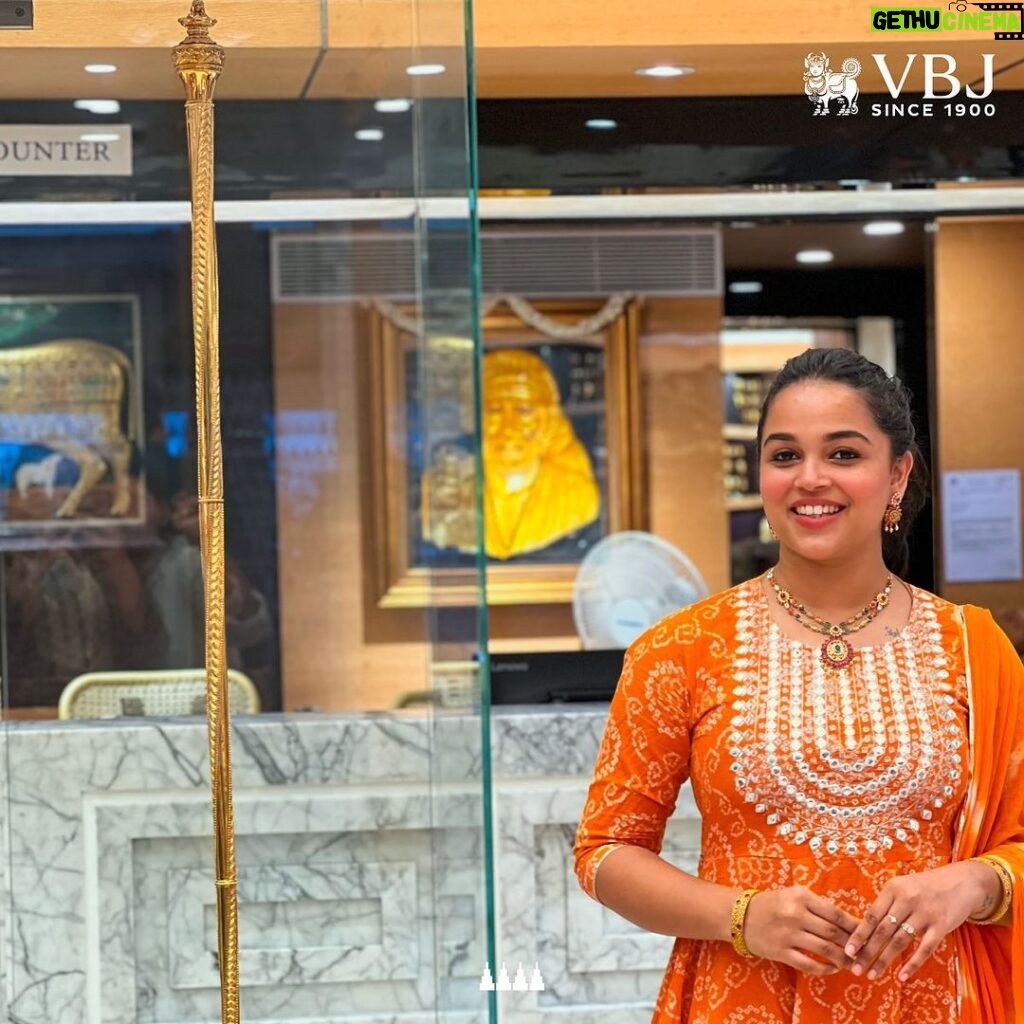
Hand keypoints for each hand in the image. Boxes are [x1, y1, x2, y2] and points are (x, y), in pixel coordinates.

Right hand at [743, 886, 858, 974]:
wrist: (740, 915)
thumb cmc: (772, 904)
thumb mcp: (793, 895)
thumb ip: (817, 906)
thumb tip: (848, 923)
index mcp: (801, 896)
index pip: (836, 913)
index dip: (854, 926)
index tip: (867, 935)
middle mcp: (795, 913)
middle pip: (833, 932)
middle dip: (852, 945)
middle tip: (863, 953)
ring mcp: (788, 934)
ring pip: (824, 949)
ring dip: (842, 959)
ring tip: (851, 963)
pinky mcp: (781, 951)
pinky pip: (809, 964)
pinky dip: (824, 969)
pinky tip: (832, 969)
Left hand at [844, 862, 996, 982]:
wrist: (962, 881)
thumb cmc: (926, 886)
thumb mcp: (903, 886)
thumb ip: (887, 904)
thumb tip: (865, 927)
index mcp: (893, 888)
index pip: (871, 915)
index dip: (859, 934)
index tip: (848, 950)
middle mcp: (907, 899)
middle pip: (883, 930)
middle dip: (867, 952)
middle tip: (855, 968)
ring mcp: (925, 913)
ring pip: (900, 941)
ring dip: (884, 960)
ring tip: (872, 974)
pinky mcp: (942, 925)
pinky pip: (925, 948)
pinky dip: (912, 964)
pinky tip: (901, 976)